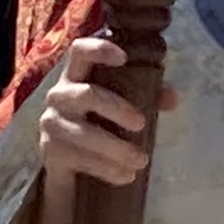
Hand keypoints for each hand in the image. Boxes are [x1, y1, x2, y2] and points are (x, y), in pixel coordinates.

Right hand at [38, 37, 177, 196]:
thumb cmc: (98, 122)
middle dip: (118, 109)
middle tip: (142, 124)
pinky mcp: (50, 152)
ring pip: (85, 133)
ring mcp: (51, 124)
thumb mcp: (120, 106)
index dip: (99, 49)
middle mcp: (59, 95)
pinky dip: (107, 169)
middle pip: (87, 95)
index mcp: (76, 76)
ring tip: (141, 160)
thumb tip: (172, 97)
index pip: (79, 51)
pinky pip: (80, 159)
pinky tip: (125, 175)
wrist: (66, 163)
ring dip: (116, 148)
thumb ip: (147, 96)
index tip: (123, 58)